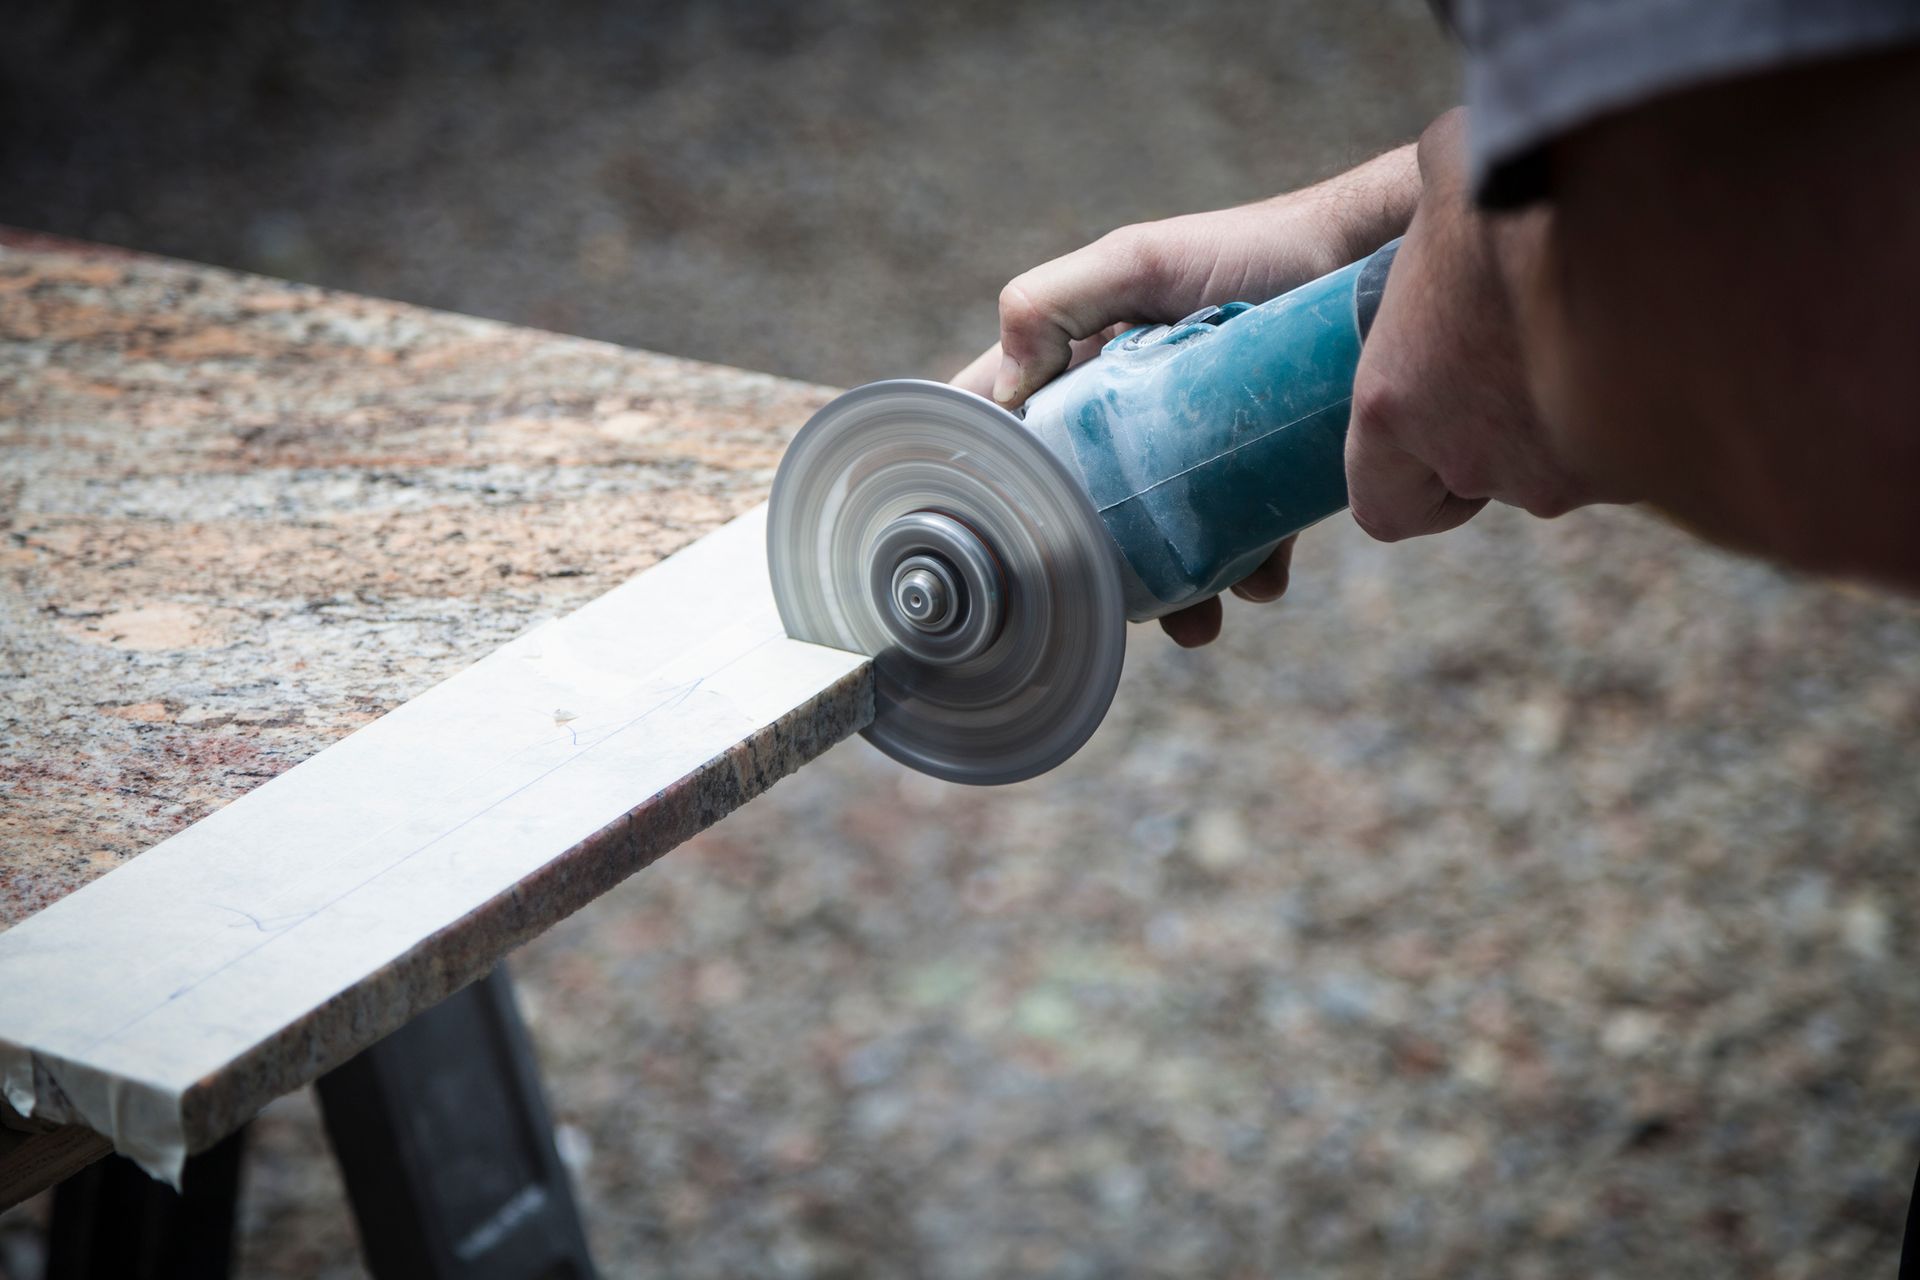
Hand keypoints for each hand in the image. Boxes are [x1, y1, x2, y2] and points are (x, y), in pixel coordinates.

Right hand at [953, 146, 1419, 644]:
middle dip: (1090, 564)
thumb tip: (1009, 390)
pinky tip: (1262, 576)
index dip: (984, 477)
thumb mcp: (1137, 263)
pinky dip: (1247, 575)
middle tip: (1104, 599)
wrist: (1370, 265)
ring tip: (1194, 621)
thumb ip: (1052, 303)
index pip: (1007, 426)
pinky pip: (1242, 548)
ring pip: (1160, 546)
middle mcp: (1131, 421)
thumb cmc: (1254, 250)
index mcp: (1083, 369)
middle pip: (1082, 510)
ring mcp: (1195, 458)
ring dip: (1170, 596)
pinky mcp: (1260, 482)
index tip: (978, 534)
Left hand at [1345, 109, 1608, 542]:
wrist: (1641, 198)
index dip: (1411, 478)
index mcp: (1394, 403)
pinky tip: (1656, 338)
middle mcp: (1471, 458)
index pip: (1385, 507)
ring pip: (1567, 467)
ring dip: (1577, 417)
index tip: (1443, 425)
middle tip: (1536, 343)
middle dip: (1508, 428)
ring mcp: (1559, 474)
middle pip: (1489, 478)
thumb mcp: (1449, 169)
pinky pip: (1636, 456)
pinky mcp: (1640, 471)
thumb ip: (1437, 201)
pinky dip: (1645, 411)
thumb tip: (1460, 167)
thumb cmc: (1524, 177)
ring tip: (1604, 325)